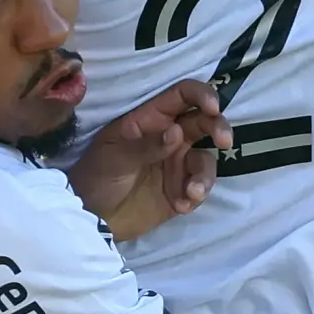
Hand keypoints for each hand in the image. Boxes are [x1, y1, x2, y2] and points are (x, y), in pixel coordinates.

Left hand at [67, 79, 231, 240]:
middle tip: (225, 141)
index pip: (181, 96)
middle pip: (204, 122)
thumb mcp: (114, 158)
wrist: (89, 218)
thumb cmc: (95, 177)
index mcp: (149, 120)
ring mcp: (176, 164)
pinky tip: (181, 205)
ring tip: (192, 193)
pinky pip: (200, 187)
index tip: (213, 108)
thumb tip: (177, 131)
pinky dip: (197, 195)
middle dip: (219, 127)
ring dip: (205, 175)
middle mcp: (168, 138)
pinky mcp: (181, 190)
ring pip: (206, 159)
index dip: (202, 95)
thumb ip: (146, 146)